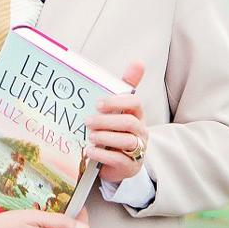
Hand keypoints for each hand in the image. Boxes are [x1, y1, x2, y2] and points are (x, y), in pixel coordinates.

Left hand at [83, 61, 148, 184]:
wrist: (117, 163)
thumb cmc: (116, 130)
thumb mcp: (118, 109)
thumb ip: (126, 86)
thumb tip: (139, 61)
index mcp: (137, 115)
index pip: (135, 103)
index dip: (117, 102)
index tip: (98, 103)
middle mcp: (141, 131)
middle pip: (128, 122)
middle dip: (106, 121)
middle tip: (87, 121)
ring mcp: (138, 150)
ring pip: (126, 140)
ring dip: (104, 137)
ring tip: (89, 136)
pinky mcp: (130, 166)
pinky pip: (118, 159)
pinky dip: (102, 154)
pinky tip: (89, 151)